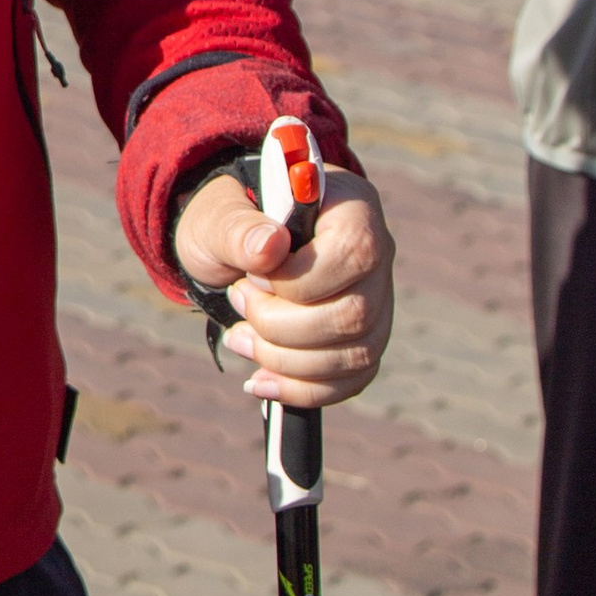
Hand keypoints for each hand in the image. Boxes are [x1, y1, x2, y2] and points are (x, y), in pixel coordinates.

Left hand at [173, 164, 393, 408]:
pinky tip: (262, 381)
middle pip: (354, 315)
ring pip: (356, 354)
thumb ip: (238, 228)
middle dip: (282, 326)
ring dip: (286, 361)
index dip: (297, 279)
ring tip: (239, 339)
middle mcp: (377, 253)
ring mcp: (377, 299)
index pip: (352, 254)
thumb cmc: (228, 225)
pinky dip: (303, 388)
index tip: (251, 276)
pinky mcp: (365, 337)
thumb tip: (269, 248)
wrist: (231, 248)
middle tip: (238, 303)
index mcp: (350, 207)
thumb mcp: (217, 217)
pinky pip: (352, 378)